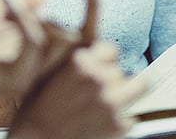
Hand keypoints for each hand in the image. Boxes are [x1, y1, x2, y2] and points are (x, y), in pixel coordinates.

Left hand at [0, 0, 107, 127]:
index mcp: (32, 41)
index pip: (74, 28)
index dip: (90, 3)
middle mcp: (35, 58)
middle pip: (80, 40)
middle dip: (90, 9)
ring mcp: (28, 70)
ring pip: (64, 44)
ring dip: (42, 12)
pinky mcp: (16, 78)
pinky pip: (35, 45)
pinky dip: (25, 18)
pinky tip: (7, 2)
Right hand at [7, 41, 146, 138]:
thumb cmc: (35, 113)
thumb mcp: (45, 76)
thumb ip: (70, 61)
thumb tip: (81, 47)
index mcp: (79, 62)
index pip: (111, 49)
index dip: (105, 60)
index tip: (100, 68)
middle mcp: (98, 78)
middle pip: (122, 70)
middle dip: (113, 81)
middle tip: (100, 95)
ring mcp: (111, 101)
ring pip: (140, 86)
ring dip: (128, 94)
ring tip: (113, 105)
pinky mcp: (120, 124)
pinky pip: (132, 118)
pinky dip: (120, 124)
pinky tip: (101, 128)